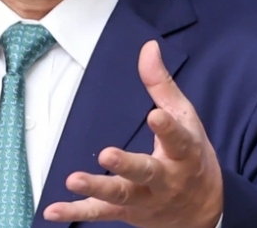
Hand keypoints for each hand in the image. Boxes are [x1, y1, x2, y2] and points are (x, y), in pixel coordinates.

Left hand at [42, 40, 222, 227]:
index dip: (167, 128)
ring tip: (73, 179)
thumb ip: (162, 84)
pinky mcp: (128, 213)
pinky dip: (76, 212)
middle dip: (127, 165)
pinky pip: (100, 214)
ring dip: (97, 188)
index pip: (178, 139)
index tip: (154, 115)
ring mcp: (146, 198)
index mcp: (184, 152)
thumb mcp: (185, 117)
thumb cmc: (190, 155)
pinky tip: (52, 210)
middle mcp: (166, 179)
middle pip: (146, 172)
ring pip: (121, 195)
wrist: (204, 208)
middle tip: (107, 154)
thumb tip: (148, 47)